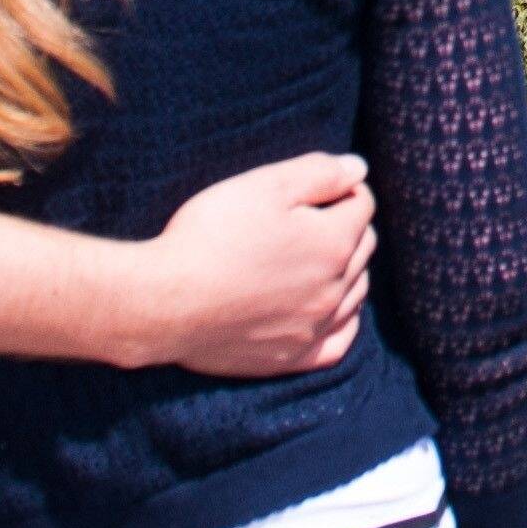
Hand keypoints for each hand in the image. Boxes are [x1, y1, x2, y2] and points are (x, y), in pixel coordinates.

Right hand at [132, 149, 376, 375]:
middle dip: (348, 225)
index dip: (342, 187)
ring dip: (348, 270)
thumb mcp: (264, 185)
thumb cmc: (211, 235)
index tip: (320, 185)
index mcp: (333, 242)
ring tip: (321, 257)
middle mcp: (334, 288)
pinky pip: (338, 342)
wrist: (163, 301)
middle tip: (315, 216)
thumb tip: (359, 168)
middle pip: (363, 247)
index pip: (362, 204)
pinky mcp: (291, 359)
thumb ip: (319, 173)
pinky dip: (343, 322)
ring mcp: (314, 328)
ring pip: (356, 292)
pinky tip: (331, 310)